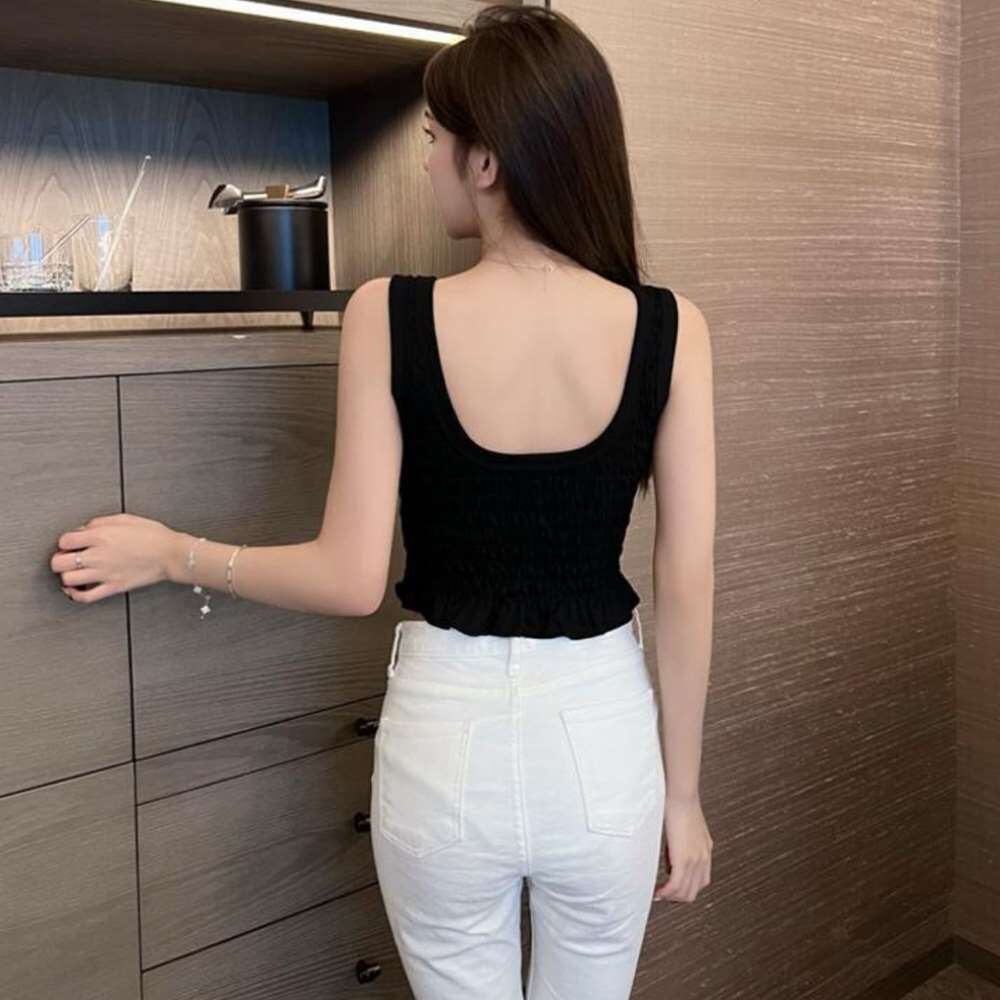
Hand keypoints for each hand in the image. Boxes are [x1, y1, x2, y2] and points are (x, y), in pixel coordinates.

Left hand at [50, 513, 180, 603]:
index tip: (72, 543)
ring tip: (73, 572)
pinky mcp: (113, 587)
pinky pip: (85, 597)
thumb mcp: (124, 518)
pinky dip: (75, 595)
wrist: (171, 554)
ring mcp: (104, 573)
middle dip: (60, 559)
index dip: (66, 541)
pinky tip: (76, 589)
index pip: (64, 541)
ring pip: (68, 579)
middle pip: (59, 562)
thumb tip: (83, 530)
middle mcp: (98, 555)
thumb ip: (98, 522)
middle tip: (68, 558)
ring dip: (67, 575)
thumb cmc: (153, 535)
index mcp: (101, 536)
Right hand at [654, 794, 712, 902]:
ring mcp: (696, 860)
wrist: (681, 795)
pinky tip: (658, 891)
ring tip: (658, 894)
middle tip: (663, 894)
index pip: (700, 881)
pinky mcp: (684, 859)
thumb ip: (681, 844)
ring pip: (685, 892)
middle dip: (677, 897)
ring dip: (671, 897)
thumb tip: (670, 859)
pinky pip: (676, 885)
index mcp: (705, 849)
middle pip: (693, 891)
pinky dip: (666, 892)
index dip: (685, 888)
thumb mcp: (684, 828)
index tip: (671, 888)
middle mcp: (703, 857)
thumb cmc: (679, 803)